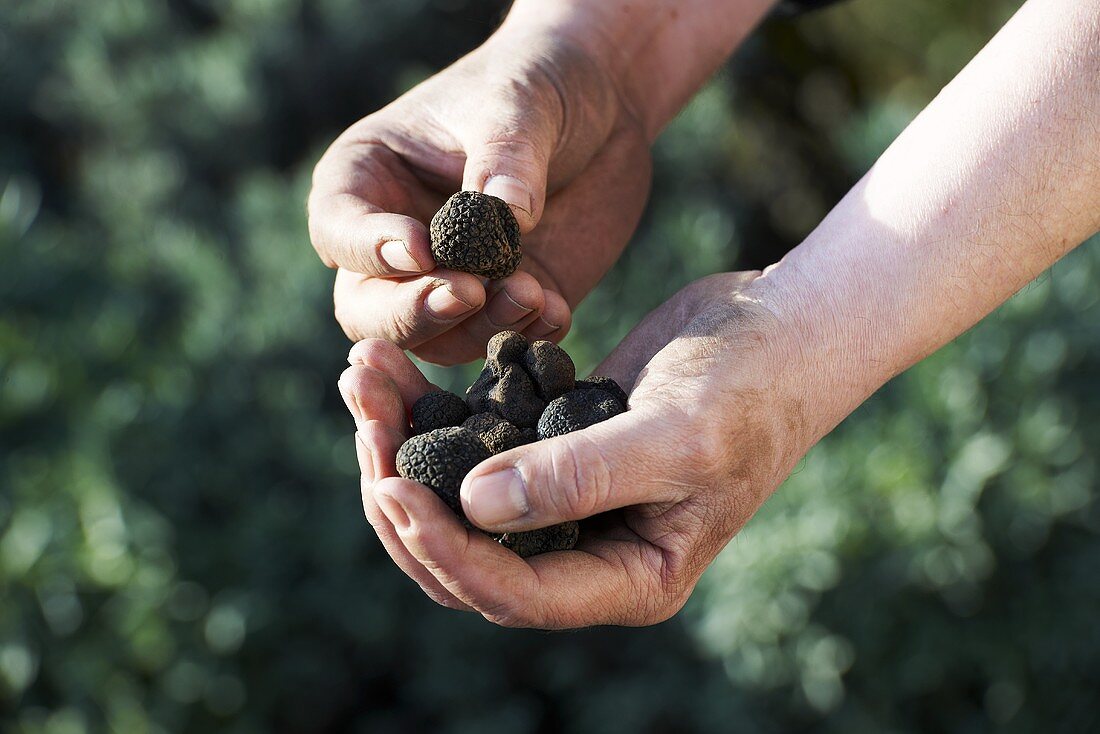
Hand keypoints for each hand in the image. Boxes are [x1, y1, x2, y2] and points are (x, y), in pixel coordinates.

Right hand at [310, 28, 650, 364]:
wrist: (607, 106)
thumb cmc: (539, 83)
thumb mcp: (520, 102)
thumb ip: (507, 158)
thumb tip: (508, 217)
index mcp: (368, 181)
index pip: (338, 230)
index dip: (369, 250)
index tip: (422, 250)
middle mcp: (397, 243)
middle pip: (368, 309)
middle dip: (413, 312)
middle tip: (468, 293)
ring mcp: (450, 280)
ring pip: (434, 340)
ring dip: (478, 329)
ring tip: (530, 293)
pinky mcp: (505, 304)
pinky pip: (501, 341)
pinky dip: (525, 335)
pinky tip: (554, 308)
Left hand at [339, 272, 823, 627]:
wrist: (780, 329)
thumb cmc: (752, 389)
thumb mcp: (679, 436)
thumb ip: (582, 477)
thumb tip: (474, 506)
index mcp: (627, 576)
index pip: (513, 592)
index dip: (444, 549)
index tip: (390, 483)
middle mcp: (588, 550)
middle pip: (466, 553)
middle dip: (403, 494)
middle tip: (362, 419)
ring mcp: (566, 499)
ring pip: (456, 498)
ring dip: (401, 444)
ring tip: (360, 375)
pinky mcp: (549, 444)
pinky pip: (473, 445)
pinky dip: (430, 411)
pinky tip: (395, 368)